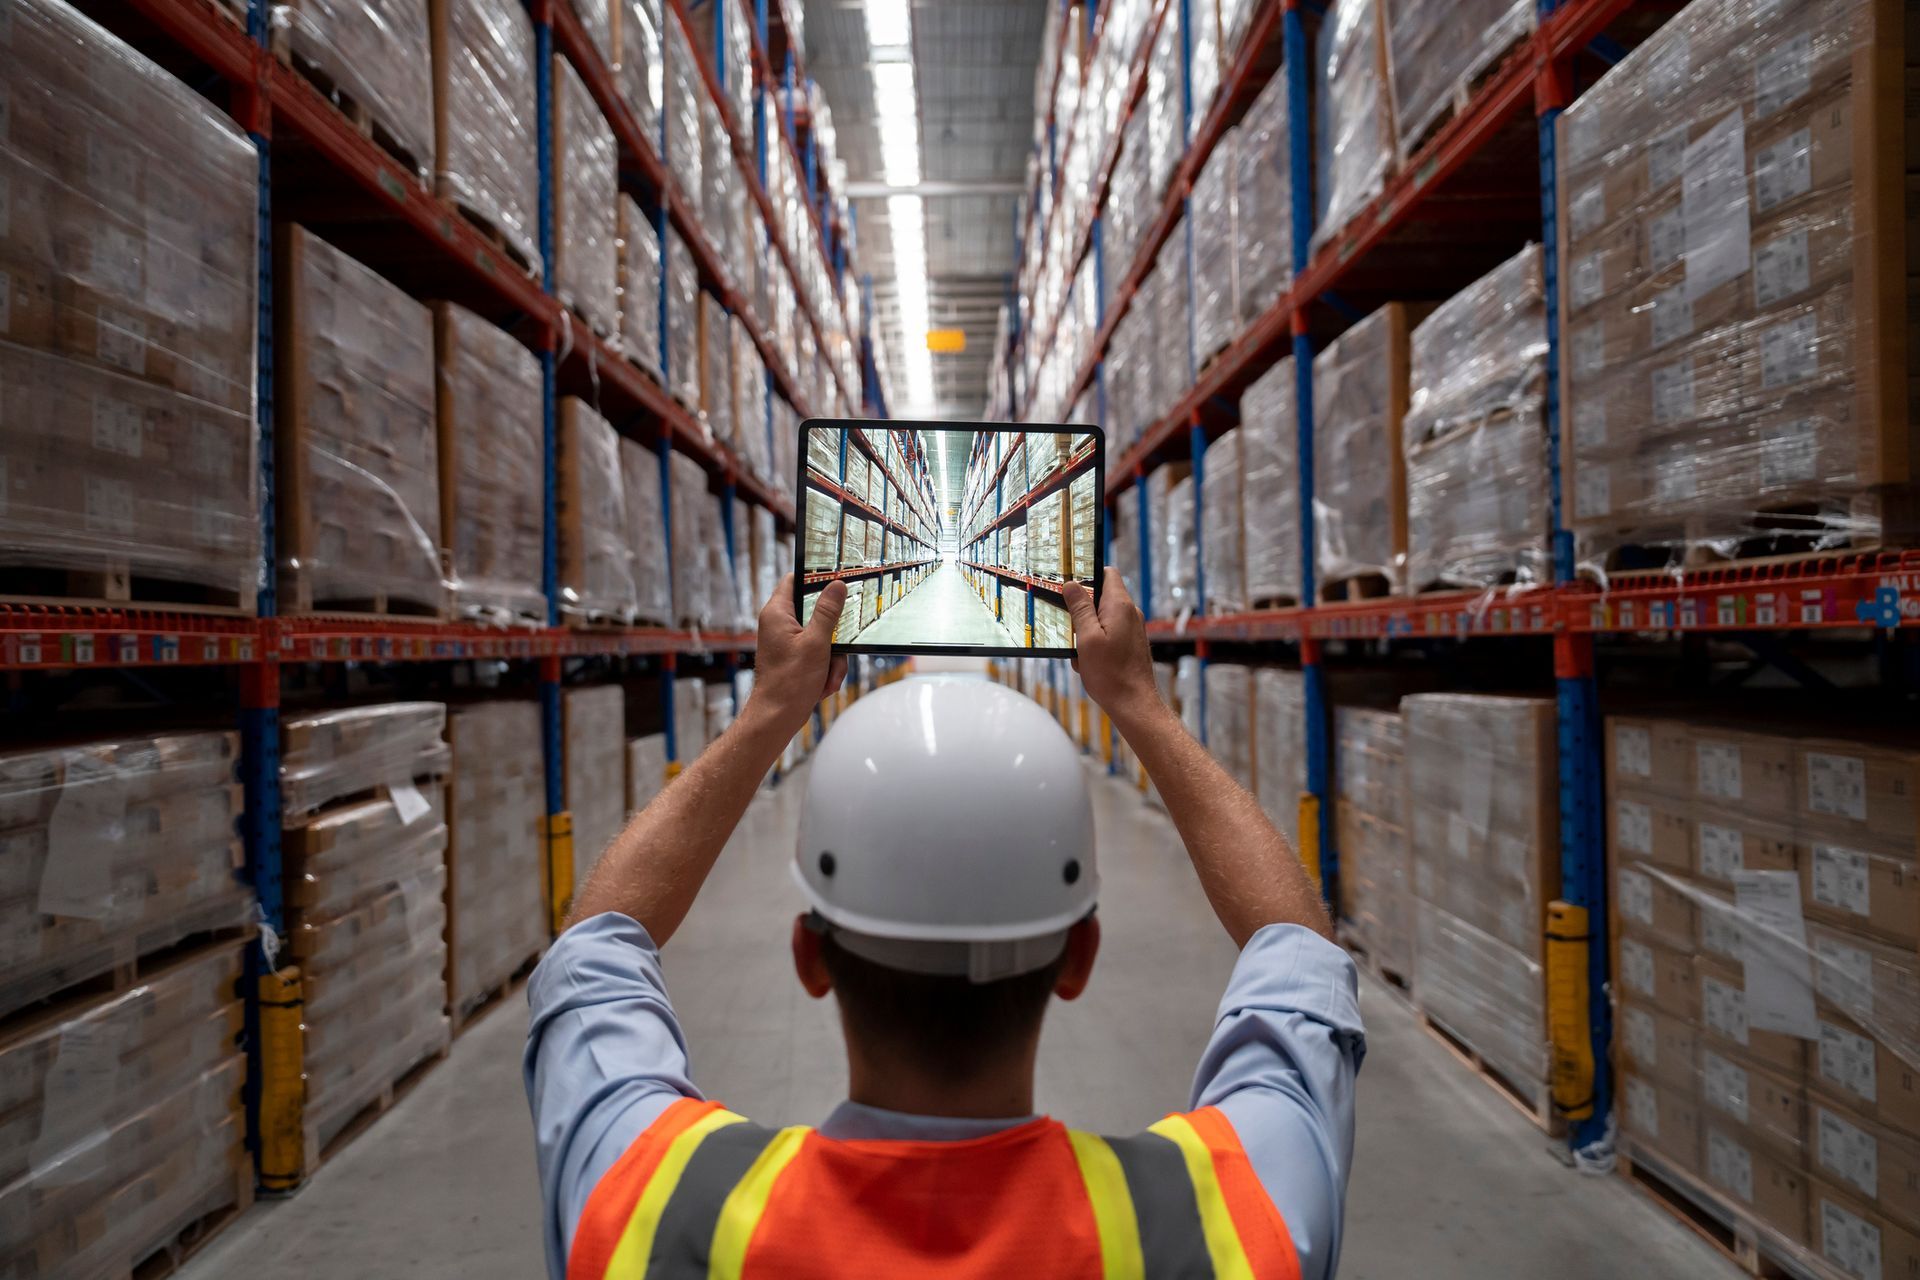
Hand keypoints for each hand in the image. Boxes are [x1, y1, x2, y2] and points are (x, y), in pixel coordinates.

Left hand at [751, 575, 847, 735]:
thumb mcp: (816, 642)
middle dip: (833, 635)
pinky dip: (825, 669)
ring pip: (822, 637)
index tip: (837, 581)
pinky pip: (819, 655)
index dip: (816, 578)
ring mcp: (787, 642)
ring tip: (827, 676)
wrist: (777, 718)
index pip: (795, 580)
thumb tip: (837, 585)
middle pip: (816, 613)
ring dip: (832, 659)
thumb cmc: (790, 682)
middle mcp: (779, 624)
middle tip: (837, 648)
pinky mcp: (795, 658)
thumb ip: (828, 612)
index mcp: (778, 613)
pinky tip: (823, 684)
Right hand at [1061, 568, 1157, 725]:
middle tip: (1068, 624)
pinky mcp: (1130, 643)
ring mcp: (1132, 629)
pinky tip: (1087, 662)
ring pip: (1102, 618)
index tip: (1070, 582)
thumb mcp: (1087, 639)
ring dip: (1086, 631)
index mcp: (1120, 606)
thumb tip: (1072, 585)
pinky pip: (1107, 634)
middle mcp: (1129, 614)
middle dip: (1082, 609)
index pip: (1107, 573)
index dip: (1088, 574)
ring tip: (1079, 651)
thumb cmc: (1111, 675)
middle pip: (1101, 596)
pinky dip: (1094, 644)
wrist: (1134, 704)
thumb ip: (1080, 609)